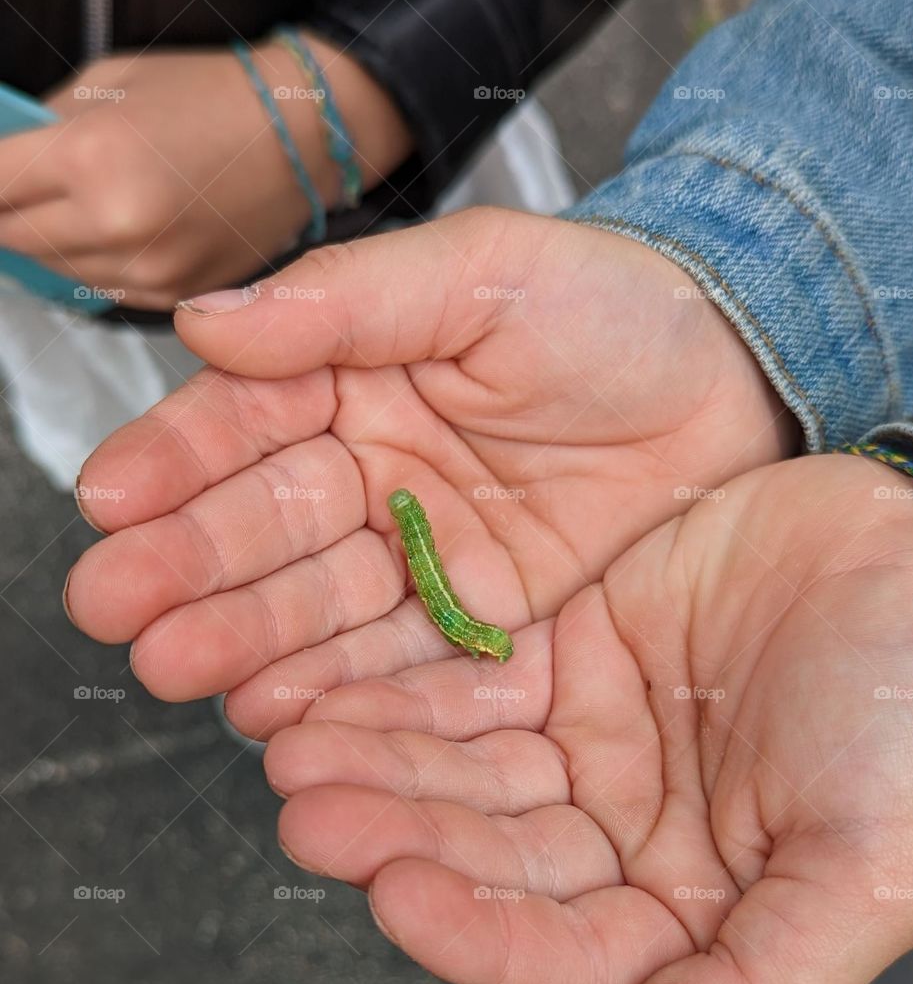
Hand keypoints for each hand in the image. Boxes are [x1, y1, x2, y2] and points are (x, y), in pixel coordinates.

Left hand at [0, 40, 410, 307]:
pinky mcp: (175, 297)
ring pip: (57, 272)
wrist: (299, 140)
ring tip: (79, 206)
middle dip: (9, 213)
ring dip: (52, 242)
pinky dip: (97, 264)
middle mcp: (119, 226)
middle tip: (25, 192)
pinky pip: (106, 290)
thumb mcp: (108, 85)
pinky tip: (116, 231)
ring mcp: (150, 270)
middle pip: (15, 239)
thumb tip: (5, 160)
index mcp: (92, 158)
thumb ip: (44, 126)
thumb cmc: (215, 100)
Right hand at [65, 208, 796, 730]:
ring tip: (182, 669)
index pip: (243, 425)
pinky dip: (340, 688)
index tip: (108, 503)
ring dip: (246, 641)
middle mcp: (369, 479)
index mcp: (349, 382)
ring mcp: (419, 559)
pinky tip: (278, 708)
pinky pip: (401, 662)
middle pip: (265, 530)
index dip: (174, 463)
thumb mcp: (480, 275)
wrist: (732, 380)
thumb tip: (205, 319)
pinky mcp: (480, 624)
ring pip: (317, 607)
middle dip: (189, 569)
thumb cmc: (609, 306)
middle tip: (118, 610)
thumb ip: (345, 302)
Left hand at [262, 454, 912, 983]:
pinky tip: (335, 690)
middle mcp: (630, 843)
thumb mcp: (871, 867)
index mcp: (697, 918)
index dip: (477, 933)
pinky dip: (405, 688)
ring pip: (466, 773)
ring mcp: (594, 751)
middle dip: (398, 836)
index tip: (396, 895)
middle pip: (491, 858)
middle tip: (310, 811)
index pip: (563, 953)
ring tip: (295, 748)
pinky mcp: (572, 661)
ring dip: (381, 764)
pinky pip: (473, 681)